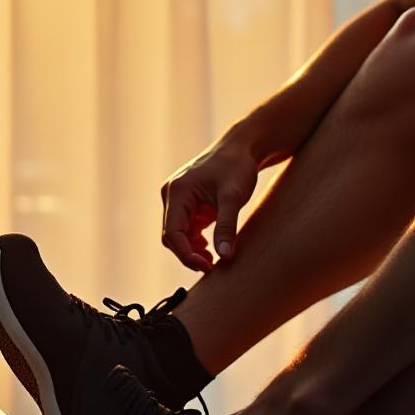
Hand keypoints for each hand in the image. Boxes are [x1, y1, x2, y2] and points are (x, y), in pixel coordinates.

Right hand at [159, 139, 258, 270]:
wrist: (242, 147)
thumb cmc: (237, 166)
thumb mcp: (233, 197)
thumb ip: (227, 227)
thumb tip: (225, 257)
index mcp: (178, 191)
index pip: (172, 233)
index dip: (186, 254)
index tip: (206, 266)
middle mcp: (172, 195)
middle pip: (172, 236)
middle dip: (188, 254)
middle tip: (211, 267)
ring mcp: (179, 199)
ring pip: (178, 234)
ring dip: (192, 249)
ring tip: (213, 260)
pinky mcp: (188, 203)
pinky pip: (186, 228)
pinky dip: (195, 241)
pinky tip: (210, 249)